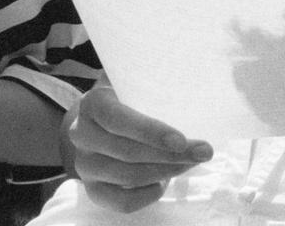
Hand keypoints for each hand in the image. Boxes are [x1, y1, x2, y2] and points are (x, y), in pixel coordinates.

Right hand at [63, 83, 212, 213]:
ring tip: (189, 162)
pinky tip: (164, 182)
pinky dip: (149, 194)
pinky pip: (123, 201)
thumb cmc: (129, 102)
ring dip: (166, 171)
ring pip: (128, 176)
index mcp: (92, 104)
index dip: (149, 131)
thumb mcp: (134, 85)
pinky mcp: (93, 189)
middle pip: (127, 152)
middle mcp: (80, 134)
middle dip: (171, 155)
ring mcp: (84, 164)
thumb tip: (190, 82)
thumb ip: (153, 83)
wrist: (103, 125)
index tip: (181, 140)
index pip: (116, 119)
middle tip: (204, 151)